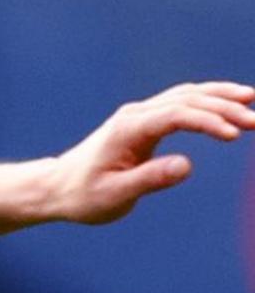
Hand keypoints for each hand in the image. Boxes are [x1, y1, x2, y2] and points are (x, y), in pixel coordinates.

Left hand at [30, 81, 252, 225]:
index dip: (207, 122)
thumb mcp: (114, 195)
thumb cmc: (83, 196)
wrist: (57, 188)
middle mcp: (135, 114)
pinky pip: (182, 101)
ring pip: (187, 95)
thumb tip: (187, 165)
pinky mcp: (145, 120)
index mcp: (128, 129)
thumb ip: (150, 179)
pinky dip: (208, 100)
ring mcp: (139, 114)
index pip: (176, 115)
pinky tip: (231, 102)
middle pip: (187, 100)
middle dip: (224, 108)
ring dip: (221, 98)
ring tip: (253, 104)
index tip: (233, 136)